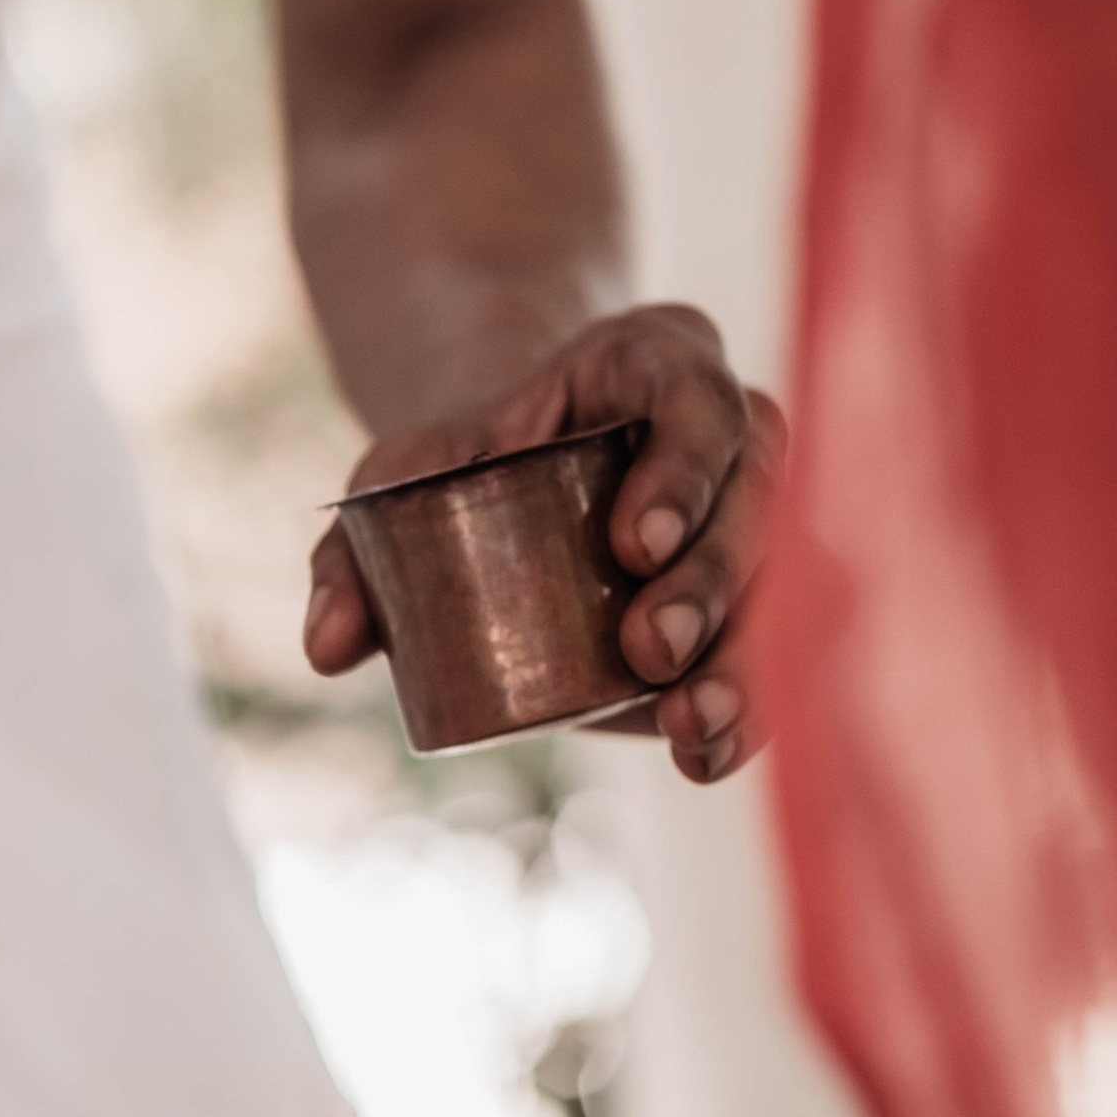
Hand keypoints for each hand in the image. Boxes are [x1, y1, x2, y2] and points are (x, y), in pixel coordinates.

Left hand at [305, 308, 786, 785]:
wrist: (504, 468)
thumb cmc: (460, 462)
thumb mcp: (396, 481)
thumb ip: (353, 552)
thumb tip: (327, 648)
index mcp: (659, 359)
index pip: (695, 398)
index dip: (683, 467)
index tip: (636, 544)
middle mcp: (732, 426)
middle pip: (755, 494)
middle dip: (713, 580)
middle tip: (653, 652)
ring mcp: (756, 510)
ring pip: (789, 574)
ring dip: (748, 657)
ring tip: (693, 730)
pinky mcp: (760, 592)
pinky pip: (781, 641)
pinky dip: (751, 701)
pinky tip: (709, 756)